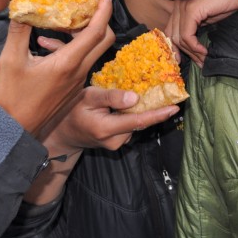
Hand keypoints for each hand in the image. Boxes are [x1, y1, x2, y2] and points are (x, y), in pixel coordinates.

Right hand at [0, 0, 115, 135]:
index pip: (95, 31)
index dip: (103, 10)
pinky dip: (77, 47)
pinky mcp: (72, 88)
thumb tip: (23, 6)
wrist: (11, 130)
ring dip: (87, 33)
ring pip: (93, 51)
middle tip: (87, 5)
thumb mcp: (10, 60)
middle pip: (104, 40)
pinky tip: (54, 44)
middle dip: (101, 19)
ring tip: (67, 21)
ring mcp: (77, 81)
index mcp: (67, 63)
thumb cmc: (10, 98)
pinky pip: (83, 62)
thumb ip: (19, 31)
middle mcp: (78, 72)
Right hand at [40, 86, 179, 156]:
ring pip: (136, 124)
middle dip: (155, 109)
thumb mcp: (87, 98)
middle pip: (141, 122)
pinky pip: (131, 126)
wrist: (62, 134)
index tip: (175, 107)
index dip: (158, 114)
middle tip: (168, 93)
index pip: (138, 122)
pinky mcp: (118, 142)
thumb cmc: (72, 111)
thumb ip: (110, 97)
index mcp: (106, 129)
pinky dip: (135, 115)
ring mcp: (116, 144)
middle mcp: (115, 140)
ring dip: (144, 111)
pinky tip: (133, 104)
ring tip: (150, 94)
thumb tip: (135, 98)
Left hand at [166, 0, 237, 66]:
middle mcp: (178, 6)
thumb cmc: (225, 3)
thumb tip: (189, 48)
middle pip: (173, 36)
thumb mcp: (206, 19)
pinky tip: (204, 51)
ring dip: (192, 52)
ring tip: (204, 59)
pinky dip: (194, 46)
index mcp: (179, 7)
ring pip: (180, 38)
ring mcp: (183, 7)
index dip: (174, 48)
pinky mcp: (191, 10)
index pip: (170, 31)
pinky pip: (187, 35)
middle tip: (199, 63)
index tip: (181, 61)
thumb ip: (194, 29)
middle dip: (185, 53)